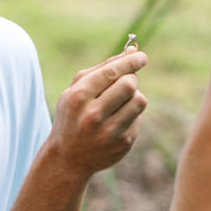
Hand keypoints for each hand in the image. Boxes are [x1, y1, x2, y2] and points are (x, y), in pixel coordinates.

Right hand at [46, 48, 147, 177]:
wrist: (68, 158)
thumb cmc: (73, 115)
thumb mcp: (76, 90)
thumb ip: (102, 68)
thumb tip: (132, 52)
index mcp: (78, 97)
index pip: (111, 73)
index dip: (130, 62)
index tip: (141, 56)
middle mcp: (93, 116)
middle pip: (129, 84)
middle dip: (131, 78)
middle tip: (126, 80)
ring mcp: (109, 132)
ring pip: (139, 100)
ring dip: (134, 96)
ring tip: (120, 101)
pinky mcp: (123, 144)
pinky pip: (139, 117)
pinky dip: (132, 113)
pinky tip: (117, 120)